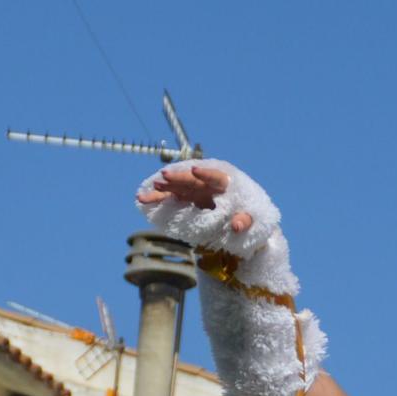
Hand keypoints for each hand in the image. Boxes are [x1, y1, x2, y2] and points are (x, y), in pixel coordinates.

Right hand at [135, 164, 258, 237]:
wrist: (244, 218)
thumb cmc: (251, 216)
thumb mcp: (254, 220)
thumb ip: (246, 220)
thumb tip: (237, 226)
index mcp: (226, 183)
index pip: (216, 176)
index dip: (205, 174)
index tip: (194, 170)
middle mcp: (208, 184)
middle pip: (191, 179)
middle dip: (177, 178)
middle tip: (162, 176)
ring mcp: (196, 191)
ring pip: (176, 188)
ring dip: (161, 190)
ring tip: (144, 194)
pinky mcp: (188, 199)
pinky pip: (171, 197)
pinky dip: (158, 199)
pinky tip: (142, 199)